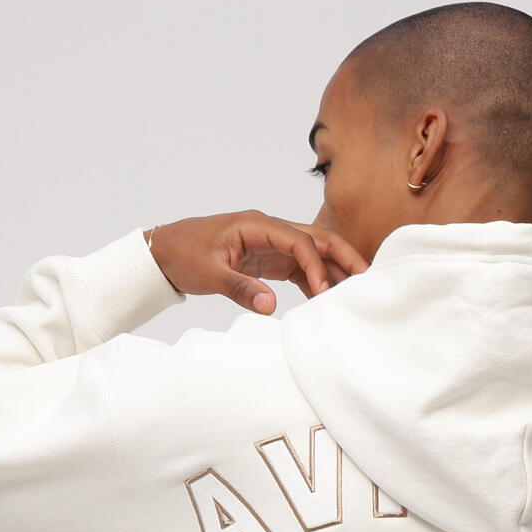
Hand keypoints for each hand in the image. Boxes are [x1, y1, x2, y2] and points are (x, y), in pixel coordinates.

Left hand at [145, 211, 369, 313]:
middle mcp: (270, 230)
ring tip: (356, 291)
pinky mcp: (270, 260)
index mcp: (256, 225)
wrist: (165, 251)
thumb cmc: (184, 254)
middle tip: (366, 278)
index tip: (322, 291)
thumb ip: (240, 289)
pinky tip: (328, 300)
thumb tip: (270, 306)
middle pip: (317, 239)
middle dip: (343, 256)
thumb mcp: (208, 274)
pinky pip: (301, 268)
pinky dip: (317, 282)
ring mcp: (272, 245)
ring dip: (334, 270)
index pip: (298, 240)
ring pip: (314, 253)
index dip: (314, 264)